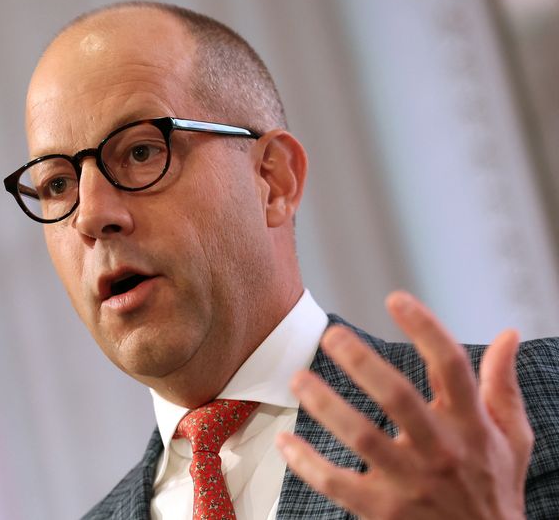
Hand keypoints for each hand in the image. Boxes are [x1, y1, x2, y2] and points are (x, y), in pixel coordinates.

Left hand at [276, 291, 533, 518]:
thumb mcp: (511, 437)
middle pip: (399, 398)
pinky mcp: (382, 510)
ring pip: (362, 437)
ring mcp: (409, 482)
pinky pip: (337, 485)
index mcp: (470, 425)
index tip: (396, 299)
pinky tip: (286, 441)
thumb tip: (507, 336)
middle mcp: (439, 450)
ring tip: (299, 378)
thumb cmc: (493, 488)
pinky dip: (307, 464)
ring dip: (326, 405)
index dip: (425, 328)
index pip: (451, 366)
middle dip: (363, 362)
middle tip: (332, 335)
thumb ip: (502, 385)